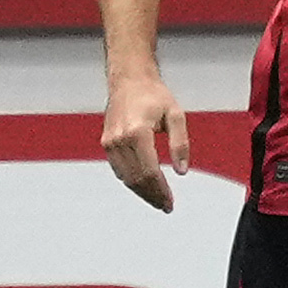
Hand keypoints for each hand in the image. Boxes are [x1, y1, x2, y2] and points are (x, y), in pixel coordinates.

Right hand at [101, 73, 189, 211]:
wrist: (129, 80)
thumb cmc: (154, 95)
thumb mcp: (176, 115)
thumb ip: (180, 144)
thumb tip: (181, 171)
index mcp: (137, 133)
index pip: (149, 172)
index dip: (161, 190)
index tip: (170, 203)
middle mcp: (119, 140)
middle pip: (136, 179)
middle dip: (152, 195)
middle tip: (166, 206)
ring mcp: (110, 143)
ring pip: (125, 177)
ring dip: (141, 191)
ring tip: (158, 200)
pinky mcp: (106, 143)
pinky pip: (119, 169)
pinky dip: (131, 180)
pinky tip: (144, 185)